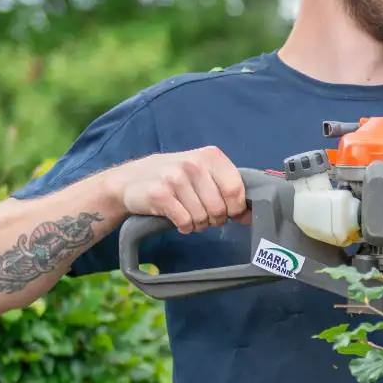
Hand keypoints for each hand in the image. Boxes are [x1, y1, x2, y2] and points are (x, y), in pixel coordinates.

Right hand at [110, 147, 249, 233]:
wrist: (131, 180)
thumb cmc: (174, 177)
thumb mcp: (203, 174)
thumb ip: (227, 189)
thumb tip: (250, 214)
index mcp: (210, 156)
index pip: (236, 189)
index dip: (235, 208)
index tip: (228, 212)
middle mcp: (194, 164)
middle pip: (220, 208)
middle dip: (214, 219)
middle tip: (203, 214)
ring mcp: (176, 178)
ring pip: (203, 218)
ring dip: (198, 224)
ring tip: (188, 214)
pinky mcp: (161, 195)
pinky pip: (185, 222)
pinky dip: (184, 226)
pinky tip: (178, 218)